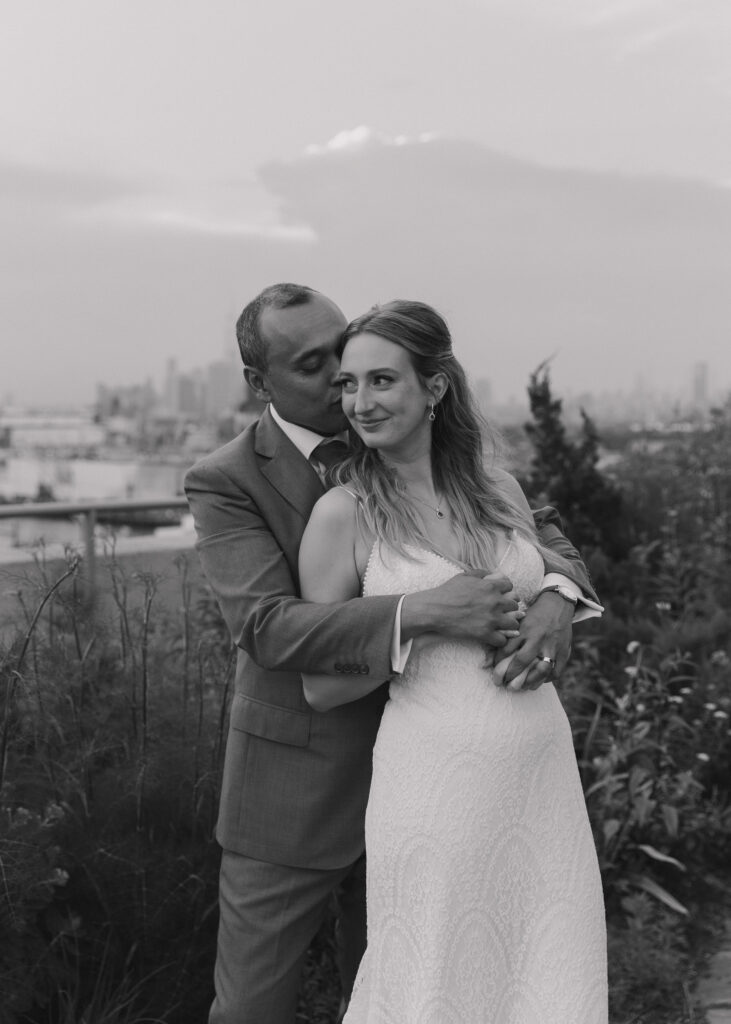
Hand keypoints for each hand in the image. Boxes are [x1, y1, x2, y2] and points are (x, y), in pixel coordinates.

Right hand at [402, 570, 520, 647]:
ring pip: (514, 624)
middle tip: (501, 612)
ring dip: (508, 625)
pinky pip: (502, 640)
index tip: (500, 596)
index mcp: (490, 586)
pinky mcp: (485, 634)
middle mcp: (494, 602)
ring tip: (501, 626)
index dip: (506, 591)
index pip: (511, 587)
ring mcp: (491, 619)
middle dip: (509, 609)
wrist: (434, 609)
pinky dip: (499, 639)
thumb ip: (481, 573)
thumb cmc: (447, 592)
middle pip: (515, 606)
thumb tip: (494, 573)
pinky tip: (492, 637)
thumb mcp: (464, 576)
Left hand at [491, 590, 573, 690]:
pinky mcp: (563, 652)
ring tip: (522, 687)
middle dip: (510, 675)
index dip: (497, 663)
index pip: (506, 650)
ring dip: (530, 682)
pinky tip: (539, 681)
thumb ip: (505, 638)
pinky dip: (547, 679)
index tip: (493, 670)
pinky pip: (556, 671)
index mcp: (524, 629)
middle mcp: (537, 638)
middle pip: (522, 661)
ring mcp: (552, 647)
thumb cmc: (533, 615)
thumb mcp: (518, 621)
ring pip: (541, 670)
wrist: (557, 605)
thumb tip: (485, 661)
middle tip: (503, 683)